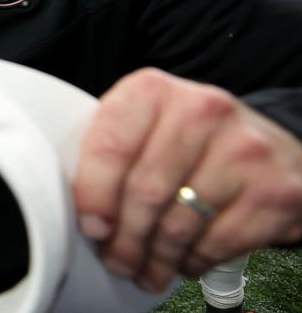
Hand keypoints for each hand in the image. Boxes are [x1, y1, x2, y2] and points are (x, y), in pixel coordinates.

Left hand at [73, 68, 301, 292]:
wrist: (275, 144)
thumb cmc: (191, 139)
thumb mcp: (146, 124)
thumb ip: (112, 150)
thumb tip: (84, 213)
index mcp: (154, 90)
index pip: (111, 146)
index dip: (94, 195)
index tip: (91, 226)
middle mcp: (202, 110)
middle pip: (145, 191)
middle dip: (124, 238)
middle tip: (115, 260)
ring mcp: (244, 150)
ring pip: (179, 224)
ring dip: (155, 257)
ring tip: (144, 269)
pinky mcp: (275, 190)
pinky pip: (217, 242)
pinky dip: (192, 261)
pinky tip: (182, 261)